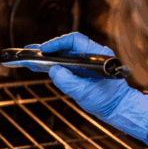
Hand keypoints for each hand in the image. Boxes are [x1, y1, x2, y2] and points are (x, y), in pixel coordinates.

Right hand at [21, 32, 147, 144]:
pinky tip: (40, 67)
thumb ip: (69, 82)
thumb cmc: (106, 100)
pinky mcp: (83, 69)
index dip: (57, 43)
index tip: (43, 50)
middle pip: (67, 46)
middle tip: (30, 52)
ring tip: (30, 59)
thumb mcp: (85, 93)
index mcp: (97, 56)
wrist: (117, 107)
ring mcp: (88, 62)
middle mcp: (93, 55)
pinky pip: (66, 63)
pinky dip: (53, 64)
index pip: (74, 41)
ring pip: (65, 54)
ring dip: (48, 57)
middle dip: (48, 49)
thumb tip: (53, 70)